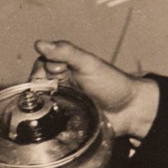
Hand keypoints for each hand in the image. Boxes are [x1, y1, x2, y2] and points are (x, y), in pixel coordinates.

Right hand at [32, 40, 159, 140]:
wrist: (130, 110)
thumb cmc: (112, 83)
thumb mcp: (88, 64)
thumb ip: (65, 52)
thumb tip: (38, 44)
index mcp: (62, 69)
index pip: (39, 67)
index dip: (42, 71)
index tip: (57, 73)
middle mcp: (59, 86)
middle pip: (36, 87)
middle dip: (41, 90)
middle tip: (57, 91)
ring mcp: (61, 105)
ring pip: (40, 106)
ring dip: (43, 108)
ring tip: (57, 107)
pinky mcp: (64, 123)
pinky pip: (48, 124)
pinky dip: (47, 123)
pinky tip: (53, 122)